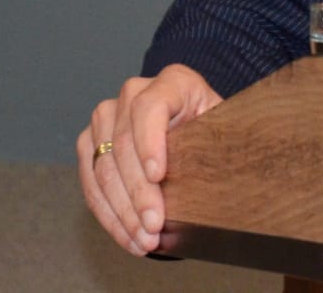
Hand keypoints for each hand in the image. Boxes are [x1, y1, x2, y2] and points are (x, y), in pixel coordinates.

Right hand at [76, 64, 222, 254]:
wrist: (194, 131)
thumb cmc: (214, 130)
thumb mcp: (225, 127)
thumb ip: (225, 139)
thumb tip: (231, 169)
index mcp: (173, 82)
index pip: (151, 108)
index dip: (150, 143)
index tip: (158, 176)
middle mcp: (133, 93)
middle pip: (124, 145)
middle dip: (139, 193)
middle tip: (154, 226)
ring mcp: (107, 117)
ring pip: (103, 169)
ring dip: (123, 212)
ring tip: (144, 240)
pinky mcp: (90, 143)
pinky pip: (91, 184)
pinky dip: (110, 214)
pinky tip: (128, 236)